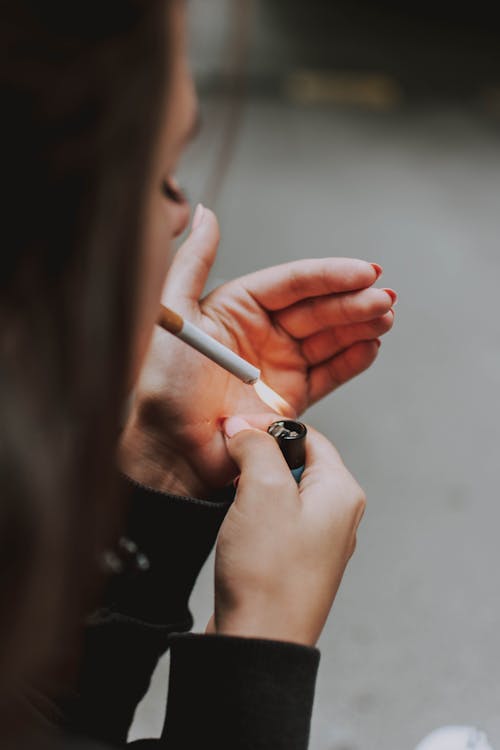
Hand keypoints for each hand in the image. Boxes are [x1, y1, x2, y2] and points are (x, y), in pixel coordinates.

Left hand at [120, 206, 394, 494]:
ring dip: (361, 325)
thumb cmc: (162, 385)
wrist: (169, 450)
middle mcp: (263, 332)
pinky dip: (353, 360)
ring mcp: (280, 365)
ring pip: (330, 338)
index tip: (364, 271)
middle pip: (318, 309)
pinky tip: (371, 346)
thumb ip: (192, 262)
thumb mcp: (172, 315)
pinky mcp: (292, 398)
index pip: (293, 283)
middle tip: (384, 298)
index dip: (329, 275)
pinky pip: (330, 374)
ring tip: (385, 317)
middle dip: (353, 302)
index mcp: (238, 307)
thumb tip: (206, 212)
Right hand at [206, 415, 365, 645]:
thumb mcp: (263, 491)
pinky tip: (235, 525)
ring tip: (232, 499)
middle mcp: (337, 515)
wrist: (258, 644)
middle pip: (296, 462)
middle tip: (229, 464)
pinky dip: (253, 514)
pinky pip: (275, 521)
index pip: (309, 436)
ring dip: (252, 487)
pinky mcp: (295, 561)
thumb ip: (257, 448)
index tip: (236, 431)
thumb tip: (244, 429)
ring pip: (282, 492)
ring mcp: (318, 541)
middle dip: (259, 458)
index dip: (270, 428)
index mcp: (341, 492)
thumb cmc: (268, 574)